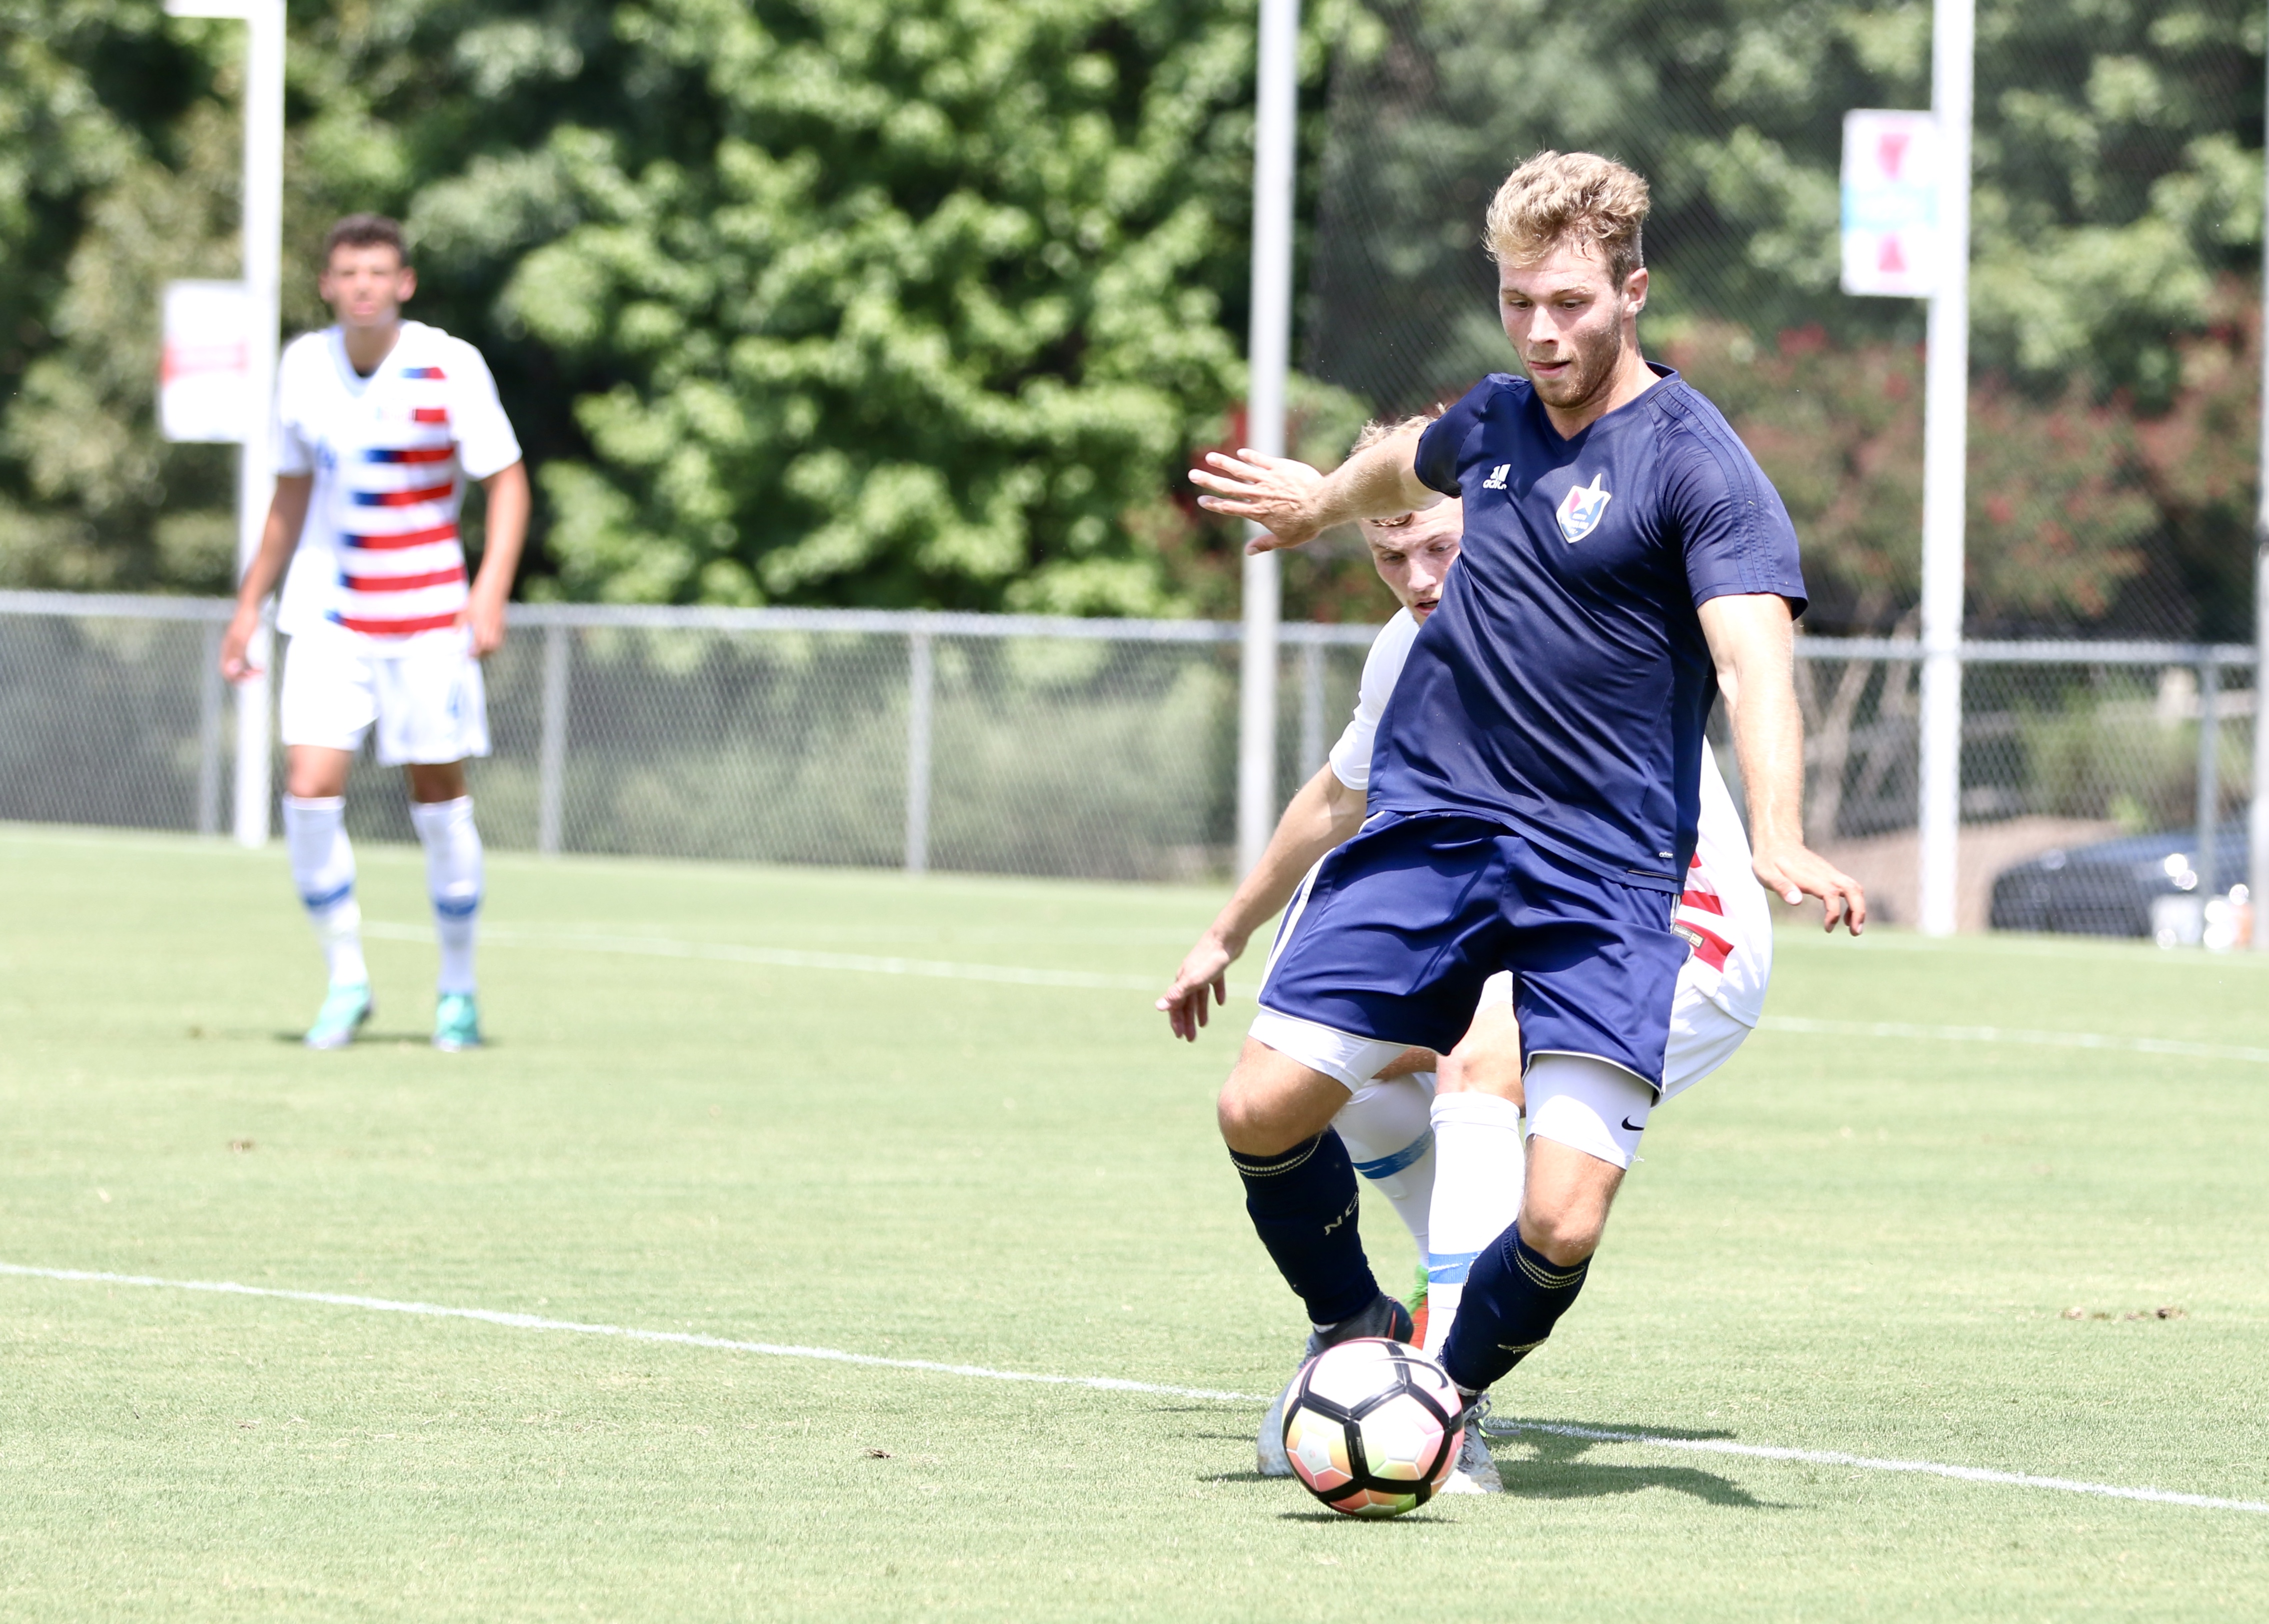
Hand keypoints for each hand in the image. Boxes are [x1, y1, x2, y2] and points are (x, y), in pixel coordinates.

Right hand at [218, 607, 264, 682]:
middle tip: (260, 674)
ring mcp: (235, 649)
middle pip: (232, 672)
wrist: (249, 608)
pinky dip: (251, 667)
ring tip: (262, 672)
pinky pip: (243, 662)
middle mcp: (229, 651)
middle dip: (245, 677)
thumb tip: (231, 670)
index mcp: (227, 651)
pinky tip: (261, 666)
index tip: (254, 676)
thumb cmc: (246, 621)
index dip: (240, 678)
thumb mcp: (243, 639)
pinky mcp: (241, 647)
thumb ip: (237, 654)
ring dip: (249, 673)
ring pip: (238, 668)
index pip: (227, 672)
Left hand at [462, 592, 507, 657]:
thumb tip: (454, 634)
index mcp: (481, 625)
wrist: (493, 588)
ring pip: (497, 644)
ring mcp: (498, 626)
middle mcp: (491, 628)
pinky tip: (489, 641)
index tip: (467, 656)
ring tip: (481, 650)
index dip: (474, 652)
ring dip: (489, 650)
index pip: (478, 645)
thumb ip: (460, 623)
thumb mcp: (465, 610)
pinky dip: (495, 643)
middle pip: (489, 648)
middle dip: (482, 654)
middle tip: (473, 654)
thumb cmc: (478, 598)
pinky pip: (501, 638)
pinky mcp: (503, 623)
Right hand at [1156, 930, 1242, 1041]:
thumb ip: (1176, 994)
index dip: (1177, 1021)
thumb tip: (1158, 1007)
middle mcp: (1189, 976)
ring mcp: (1202, 971)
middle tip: (1191, 1038)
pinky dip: (1216, 994)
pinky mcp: (1216, 967)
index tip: (1180, 1036)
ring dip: (1200, 1010)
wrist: (1227, 937)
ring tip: (1204, 1025)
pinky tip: (1221, 1002)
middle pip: (1187, 1003)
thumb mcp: (1193, 981)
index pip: (1175, 1005)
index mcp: (1182, 980)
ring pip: (1199, 995)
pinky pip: (1214, 984)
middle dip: (1187, 1021)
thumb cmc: (1210, 960)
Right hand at [1188, 448, 1325, 552]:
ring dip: (1224, 463)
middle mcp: (1259, 494)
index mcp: (1258, 512)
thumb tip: (1248, 552)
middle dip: (1209, 480)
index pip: (1230, 507)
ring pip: (1241, 469)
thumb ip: (1265, 544)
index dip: (1214, 504)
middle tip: (1192, 474)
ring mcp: (1268, 479)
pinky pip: (1261, 460)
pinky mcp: (1280, 467)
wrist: (1323, 503)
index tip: (1202, 499)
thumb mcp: (1286, 540)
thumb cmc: (1307, 524)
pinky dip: (1250, 456)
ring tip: (1209, 457)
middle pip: (1229, 486)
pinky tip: (1240, 453)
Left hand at [1753, 841, 1865, 934]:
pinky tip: (1842, 916)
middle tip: (1856, 932)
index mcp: (1810, 876)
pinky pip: (1848, 887)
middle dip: (1859, 911)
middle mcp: (1825, 873)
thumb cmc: (1769, 860)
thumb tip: (1797, 901)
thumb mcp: (1767, 873)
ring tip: (1853, 929)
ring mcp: (1829, 872)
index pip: (1831, 894)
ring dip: (1858, 908)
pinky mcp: (1829, 873)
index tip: (1827, 928)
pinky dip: (1852, 902)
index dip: (1834, 913)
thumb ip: (1782, 886)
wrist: (1777, 841)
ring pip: (1854, 887)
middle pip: (1853, 889)